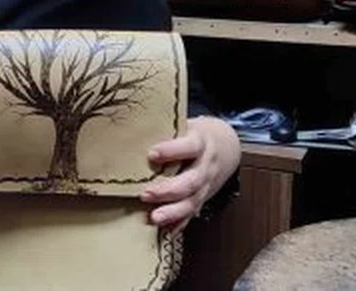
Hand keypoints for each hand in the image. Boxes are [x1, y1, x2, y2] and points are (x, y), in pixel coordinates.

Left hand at [141, 116, 240, 231]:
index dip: (172, 151)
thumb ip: (165, 130)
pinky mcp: (203, 198)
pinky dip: (180, 223)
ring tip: (154, 218)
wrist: (225, 147)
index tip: (152, 154)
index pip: (189, 147)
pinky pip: (192, 213)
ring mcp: (206, 185)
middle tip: (145, 194)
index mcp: (201, 143)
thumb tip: (130, 130)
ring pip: (192, 201)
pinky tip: (166, 230)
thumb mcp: (186, 126)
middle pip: (191, 181)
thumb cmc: (196, 134)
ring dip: (173, 212)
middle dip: (168, 190)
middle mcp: (205, 166)